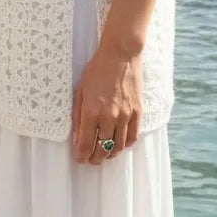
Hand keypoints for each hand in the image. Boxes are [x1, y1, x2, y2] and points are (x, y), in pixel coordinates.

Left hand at [71, 43, 141, 163]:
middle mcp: (110, 117)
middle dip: (95, 158)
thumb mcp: (81, 90)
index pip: (86, 144)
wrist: (120, 56)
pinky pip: (132, 137)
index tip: (79, 159)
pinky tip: (119, 145)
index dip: (82, 156)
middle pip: (103, 149)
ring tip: (103, 155)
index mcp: (92, 111)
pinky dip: (125, 145)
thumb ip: (78, 115)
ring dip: (110, 154)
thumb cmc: (97, 70)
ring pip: (118, 147)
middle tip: (90, 160)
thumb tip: (78, 136)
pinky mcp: (137, 113)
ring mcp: (125, 116)